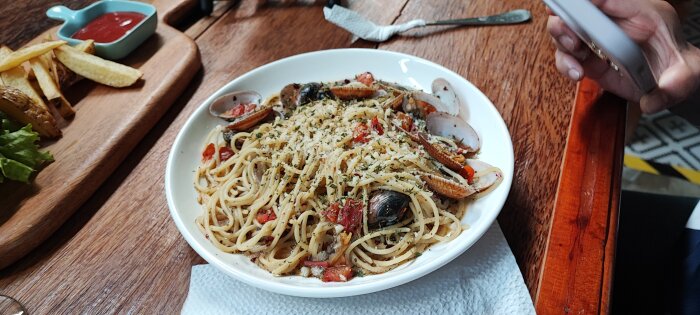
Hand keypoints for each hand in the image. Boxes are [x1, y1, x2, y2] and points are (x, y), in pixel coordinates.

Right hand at [547, 0, 699, 112]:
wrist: (672, 83)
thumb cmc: (680, 68)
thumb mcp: (689, 72)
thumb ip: (677, 82)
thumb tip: (653, 99)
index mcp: (643, 14)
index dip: (590, 0)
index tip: (576, 5)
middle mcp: (617, 24)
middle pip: (580, 11)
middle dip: (567, 18)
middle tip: (568, 31)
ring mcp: (600, 42)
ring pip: (567, 32)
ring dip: (563, 41)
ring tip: (576, 53)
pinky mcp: (591, 61)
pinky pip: (568, 58)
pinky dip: (566, 64)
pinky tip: (576, 73)